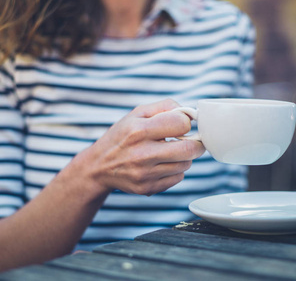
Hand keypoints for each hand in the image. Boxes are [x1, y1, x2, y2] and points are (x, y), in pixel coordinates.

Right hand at [71, 99, 204, 195]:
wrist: (99, 166)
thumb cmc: (122, 136)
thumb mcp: (136, 114)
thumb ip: (164, 107)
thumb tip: (190, 113)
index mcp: (139, 130)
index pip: (182, 124)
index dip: (186, 122)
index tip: (181, 125)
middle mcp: (142, 153)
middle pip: (190, 149)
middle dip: (196, 143)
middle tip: (191, 141)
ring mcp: (145, 174)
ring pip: (185, 165)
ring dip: (183, 158)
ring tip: (170, 152)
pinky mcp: (147, 188)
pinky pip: (177, 178)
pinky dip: (175, 171)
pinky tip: (161, 165)